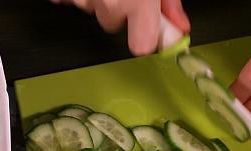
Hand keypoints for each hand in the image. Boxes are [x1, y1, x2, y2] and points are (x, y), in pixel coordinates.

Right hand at [51, 0, 189, 54]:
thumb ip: (169, 3)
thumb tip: (180, 28)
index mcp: (136, 2)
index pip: (142, 46)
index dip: (147, 38)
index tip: (151, 33)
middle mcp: (108, 5)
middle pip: (113, 25)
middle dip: (119, 9)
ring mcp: (81, 0)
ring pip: (93, 11)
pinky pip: (70, 0)